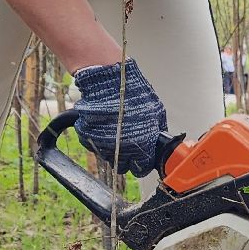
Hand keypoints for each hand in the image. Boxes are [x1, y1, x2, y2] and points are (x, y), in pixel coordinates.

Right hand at [69, 59, 172, 174]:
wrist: (108, 80)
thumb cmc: (133, 93)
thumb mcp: (156, 110)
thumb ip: (158, 129)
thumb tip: (161, 137)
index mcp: (141, 146)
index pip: (142, 169)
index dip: (142, 164)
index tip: (142, 158)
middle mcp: (121, 150)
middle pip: (123, 167)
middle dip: (127, 159)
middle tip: (129, 146)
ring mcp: (102, 145)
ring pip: (108, 157)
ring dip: (112, 149)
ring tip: (116, 132)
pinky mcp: (87, 137)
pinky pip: (94, 145)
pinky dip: (98, 139)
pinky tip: (104, 126)